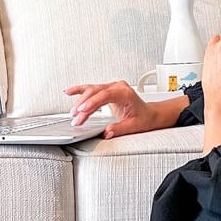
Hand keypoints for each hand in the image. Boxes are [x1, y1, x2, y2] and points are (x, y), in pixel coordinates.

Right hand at [64, 81, 186, 139]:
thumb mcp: (134, 126)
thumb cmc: (144, 118)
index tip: (82, 111)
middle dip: (83, 105)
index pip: (105, 95)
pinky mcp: (108, 90)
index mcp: (125, 93)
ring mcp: (112, 87)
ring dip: (80, 100)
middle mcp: (118, 87)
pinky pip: (92, 89)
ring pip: (92, 90)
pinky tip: (69, 92)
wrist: (150, 114)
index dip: (92, 102)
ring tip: (72, 112)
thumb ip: (120, 129)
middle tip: (76, 118)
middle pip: (96, 92)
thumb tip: (107, 133)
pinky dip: (80, 91)